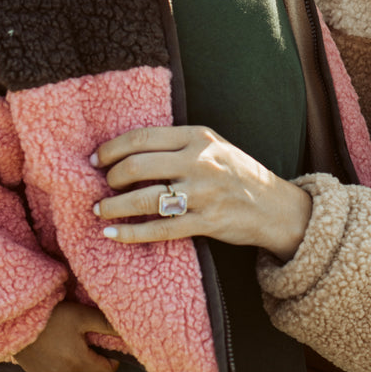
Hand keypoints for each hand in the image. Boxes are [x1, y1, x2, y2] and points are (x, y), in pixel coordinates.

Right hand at [12, 302, 121, 371]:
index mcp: (79, 361)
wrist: (17, 319)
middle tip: (87, 340)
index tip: (108, 348)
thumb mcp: (82, 315)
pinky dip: (61, 366)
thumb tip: (126, 332)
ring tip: (71, 343)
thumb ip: (106, 325)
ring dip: (77, 364)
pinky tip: (56, 348)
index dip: (112, 361)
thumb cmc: (52, 315)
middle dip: (93, 360)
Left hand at [92, 124, 312, 261]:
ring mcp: (203, 193)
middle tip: (101, 186)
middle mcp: (199, 162)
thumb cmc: (237, 173)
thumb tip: (129, 152)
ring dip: (114, 206)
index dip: (112, 149)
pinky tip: (113, 234)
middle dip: (111, 177)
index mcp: (197, 137)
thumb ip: (178, 144)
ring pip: (145, 198)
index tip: (96, 160)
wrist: (275, 206)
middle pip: (138, 166)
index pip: (142, 137)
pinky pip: (160, 229)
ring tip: (99, 210)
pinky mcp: (206, 222)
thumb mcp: (213, 146)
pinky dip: (131, 233)